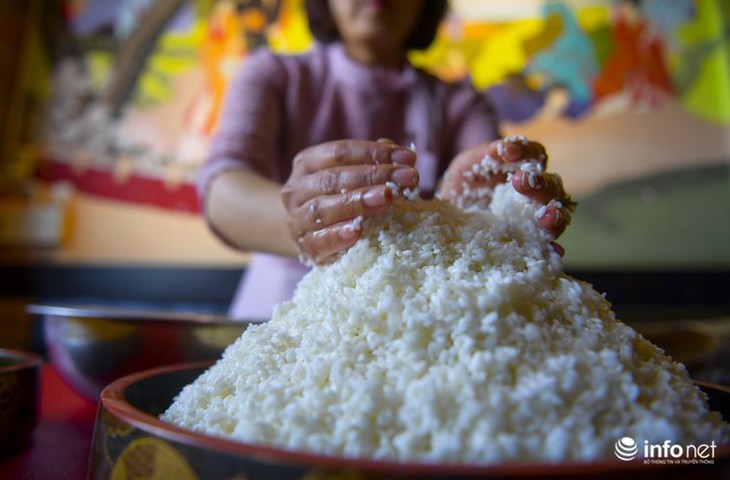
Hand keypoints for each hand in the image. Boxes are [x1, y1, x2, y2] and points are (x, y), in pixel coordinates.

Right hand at [282, 139, 418, 263]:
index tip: (407, 158)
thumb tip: (402, 157)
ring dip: (356, 203)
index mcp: (307, 163)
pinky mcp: (302, 246)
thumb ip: (373, 164)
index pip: (339, 153)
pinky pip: (317, 241)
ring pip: (322, 208)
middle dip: (372, 176)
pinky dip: (337, 236)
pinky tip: (358, 232)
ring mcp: (296, 219)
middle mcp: (296, 189)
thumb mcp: (352, 177)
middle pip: (332, 178)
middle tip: (406, 178)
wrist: (309, 235)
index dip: (373, 153)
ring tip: (386, 198)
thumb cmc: (336, 200)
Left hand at [440, 136, 575, 253]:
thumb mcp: (467, 166)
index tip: (508, 151)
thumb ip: (484, 155)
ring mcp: (537, 219)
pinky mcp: (531, 242)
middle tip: (521, 181)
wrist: (451, 217)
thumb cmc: (464, 186)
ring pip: (559, 214)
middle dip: (540, 183)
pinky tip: (552, 251)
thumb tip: (502, 148)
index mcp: (525, 168)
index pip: (536, 155)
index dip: (527, 151)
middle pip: (552, 185)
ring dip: (556, 215)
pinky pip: (548, 247)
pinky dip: (553, 249)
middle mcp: (538, 192)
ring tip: (546, 217)